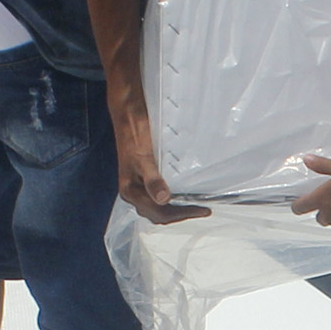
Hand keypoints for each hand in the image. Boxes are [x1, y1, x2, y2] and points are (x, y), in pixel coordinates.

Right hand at [112, 109, 204, 224]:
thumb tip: (163, 199)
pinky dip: (172, 201)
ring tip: (195, 206)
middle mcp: (132, 193)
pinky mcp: (143, 179)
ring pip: (158, 208)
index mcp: (130, 190)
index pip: (159, 212)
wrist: (127, 114)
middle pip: (159, 215)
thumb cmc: (134, 132)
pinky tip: (183, 196)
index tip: (202, 210)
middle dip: (181, 215)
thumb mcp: (144, 156)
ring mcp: (137, 187)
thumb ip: (152, 179)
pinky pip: (158, 198)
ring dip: (177, 210)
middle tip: (203, 210)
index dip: (182, 214)